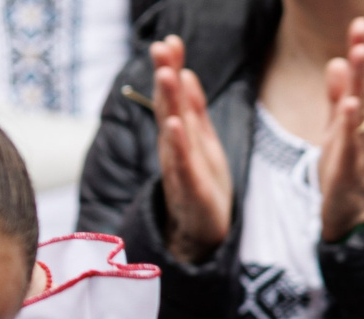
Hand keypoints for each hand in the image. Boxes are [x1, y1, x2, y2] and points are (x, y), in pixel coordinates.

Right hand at [151, 36, 234, 265]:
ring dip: (169, 102)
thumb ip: (194, 109)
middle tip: (161, 47)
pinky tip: (175, 125)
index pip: (175, 95)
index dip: (173, 67)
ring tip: (167, 75)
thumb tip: (186, 72)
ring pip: (172, 130)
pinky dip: (178, 145)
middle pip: (168, 106)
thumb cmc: (203, 184)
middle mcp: (176, 146)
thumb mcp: (203, 141)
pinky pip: (183, 164)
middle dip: (165, 76)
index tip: (171, 40)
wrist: (203, 234)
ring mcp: (180, 167)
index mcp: (182, 133)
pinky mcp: (191, 190)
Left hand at [319, 18, 363, 242]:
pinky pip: (349, 145)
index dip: (360, 52)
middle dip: (363, 60)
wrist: (354, 215)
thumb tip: (337, 61)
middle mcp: (363, 130)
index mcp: (359, 119)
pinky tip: (349, 106)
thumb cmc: (346, 168)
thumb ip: (337, 97)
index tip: (360, 24)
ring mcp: (358, 149)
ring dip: (360, 85)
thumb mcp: (337, 128)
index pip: (361, 81)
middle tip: (362, 29)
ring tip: (357, 56)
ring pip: (360, 114)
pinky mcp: (348, 170)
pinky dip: (349, 126)